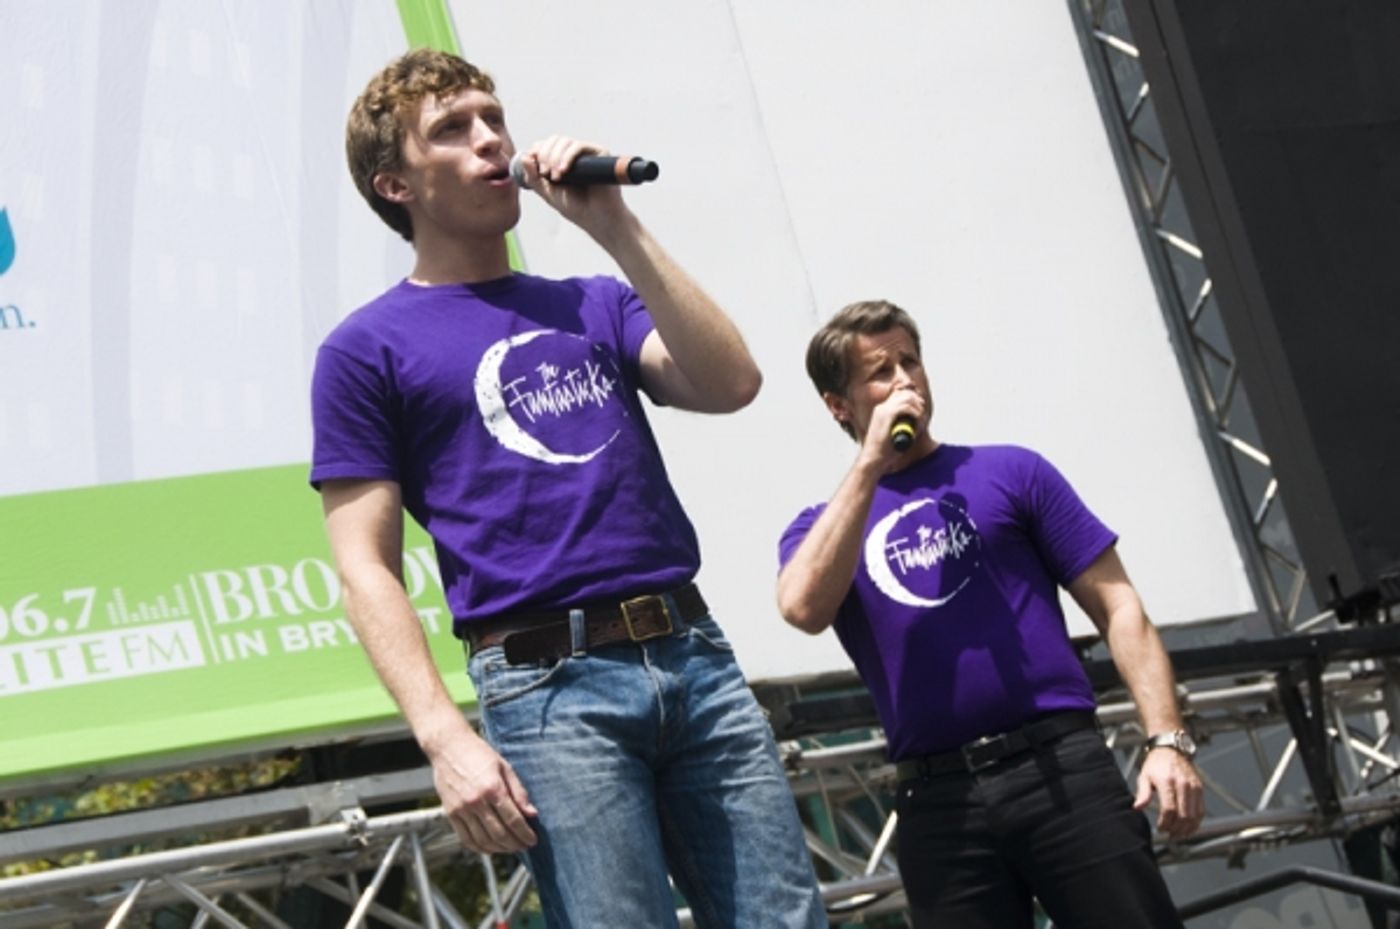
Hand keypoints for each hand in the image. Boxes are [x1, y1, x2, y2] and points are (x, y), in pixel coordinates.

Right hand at [430, 734, 538, 853]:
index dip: (525, 833)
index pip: (513, 819)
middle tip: (524, 846)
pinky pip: (466, 838)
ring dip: (500, 849)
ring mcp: (461, 809)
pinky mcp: (450, 813)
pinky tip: (490, 848)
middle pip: (499, 833)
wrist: (448, 747)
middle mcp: (476, 801)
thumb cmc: (479, 754)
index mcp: (493, 788)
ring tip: (510, 848)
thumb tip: (532, 814)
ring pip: (483, 840)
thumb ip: (519, 792)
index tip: (533, 841)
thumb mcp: (504, 767)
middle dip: (515, 844)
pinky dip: (480, 848)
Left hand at [517, 135, 629, 237]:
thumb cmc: (576, 208)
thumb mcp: (547, 193)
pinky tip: (564, 171)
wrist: (597, 219)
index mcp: (561, 161)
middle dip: (545, 155)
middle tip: (545, 173)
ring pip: (565, 142)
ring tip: (555, 177)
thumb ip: (533, 177)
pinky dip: (568, 156)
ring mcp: (587, 154)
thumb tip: (524, 157)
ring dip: (555, 157)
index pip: (545, 145)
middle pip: (554, 140)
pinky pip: (579, 146)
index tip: (536, 169)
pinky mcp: (599, 154)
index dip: (537, 152)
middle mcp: (574, 155)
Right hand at [858, 387, 925, 472]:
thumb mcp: (894, 435)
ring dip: (918, 408)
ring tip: (921, 421)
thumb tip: (916, 425)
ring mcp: (883, 410)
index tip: (920, 410)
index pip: (900, 394)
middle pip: (905, 393)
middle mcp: (881, 407)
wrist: (872, 459)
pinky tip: (918, 422)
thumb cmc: (884, 452)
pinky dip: (915, 413)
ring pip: (907, 398)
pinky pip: (906, 407)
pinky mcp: (886, 416)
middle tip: (923, 415)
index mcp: (881, 411)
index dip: (913, 399)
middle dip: (918, 402)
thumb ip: (902, 427)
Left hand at [1134, 747, 1203, 839]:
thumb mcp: (1144, 776)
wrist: (1171, 750)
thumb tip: (1137, 807)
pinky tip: (1189, 828)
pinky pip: (1201, 810)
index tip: (1160, 828)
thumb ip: (1142, 793)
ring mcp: (1193, 787)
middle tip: (1170, 835)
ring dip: (1187, 829)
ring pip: (1194, 815)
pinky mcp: (1200, 789)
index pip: (1169, 809)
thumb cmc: (1156, 764)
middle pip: (1183, 815)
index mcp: (1167, 782)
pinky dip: (1196, 822)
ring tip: (1179, 835)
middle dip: (1177, 829)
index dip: (1165, 823)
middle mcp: (1183, 784)